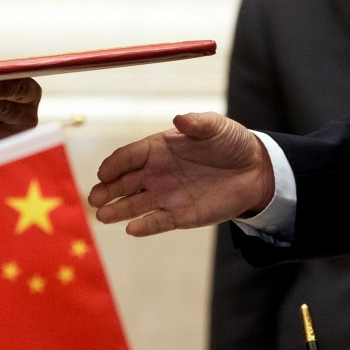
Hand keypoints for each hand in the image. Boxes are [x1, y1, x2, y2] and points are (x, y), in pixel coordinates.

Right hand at [87, 111, 274, 236]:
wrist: (256, 171)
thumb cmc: (232, 143)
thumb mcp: (217, 127)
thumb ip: (198, 124)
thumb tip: (179, 119)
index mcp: (158, 149)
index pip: (129, 157)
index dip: (114, 164)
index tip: (103, 173)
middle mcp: (156, 173)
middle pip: (124, 183)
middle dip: (107, 190)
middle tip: (94, 198)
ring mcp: (165, 195)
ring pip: (134, 204)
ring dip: (118, 210)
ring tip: (102, 216)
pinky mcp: (179, 215)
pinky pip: (157, 221)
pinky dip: (144, 226)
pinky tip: (131, 229)